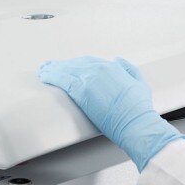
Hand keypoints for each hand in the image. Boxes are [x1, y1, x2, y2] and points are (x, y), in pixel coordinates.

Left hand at [39, 56, 184, 171]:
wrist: (136, 123)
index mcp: (113, 67)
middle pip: (76, 64)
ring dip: (54, 70)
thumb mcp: (140, 83)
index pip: (90, 62)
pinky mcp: (81, 90)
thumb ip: (129, 70)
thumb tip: (118, 61)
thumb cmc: (139, 110)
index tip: (72, 66)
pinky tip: (45, 76)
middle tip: (53, 68)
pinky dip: (51, 76)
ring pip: (67, 70)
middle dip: (64, 66)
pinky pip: (62, 79)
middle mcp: (100, 69)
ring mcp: (90, 78)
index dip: (78, 64)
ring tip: (45, 71)